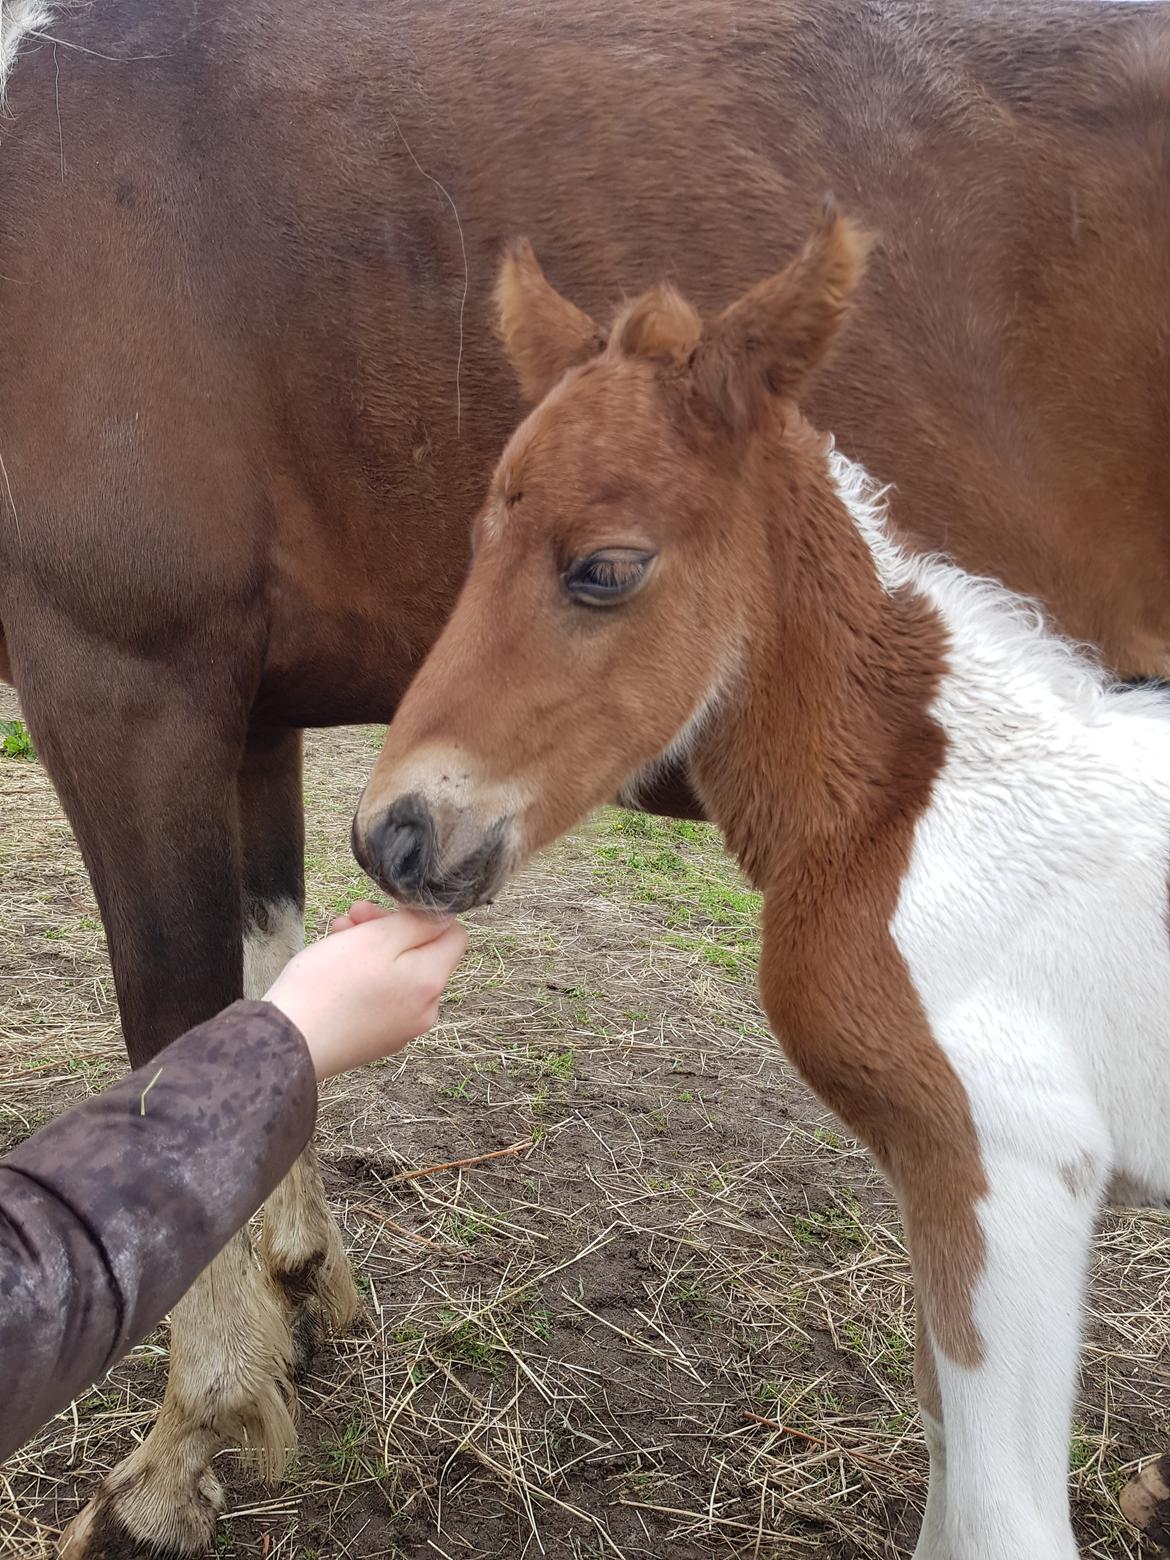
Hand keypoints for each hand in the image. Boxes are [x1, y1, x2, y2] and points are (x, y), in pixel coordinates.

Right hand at [264, 901, 467, 1079]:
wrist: (286, 1044)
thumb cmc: (328, 986)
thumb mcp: (377, 938)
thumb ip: (418, 923)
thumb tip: (444, 915)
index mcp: (431, 983)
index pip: (453, 936)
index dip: (422, 914)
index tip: (385, 906)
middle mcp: (424, 1010)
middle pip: (420, 954)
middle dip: (387, 928)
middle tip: (351, 915)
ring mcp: (399, 1029)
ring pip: (396, 974)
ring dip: (370, 948)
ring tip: (336, 934)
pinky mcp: (373, 1040)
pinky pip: (379, 998)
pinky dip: (362, 977)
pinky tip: (332, 968)